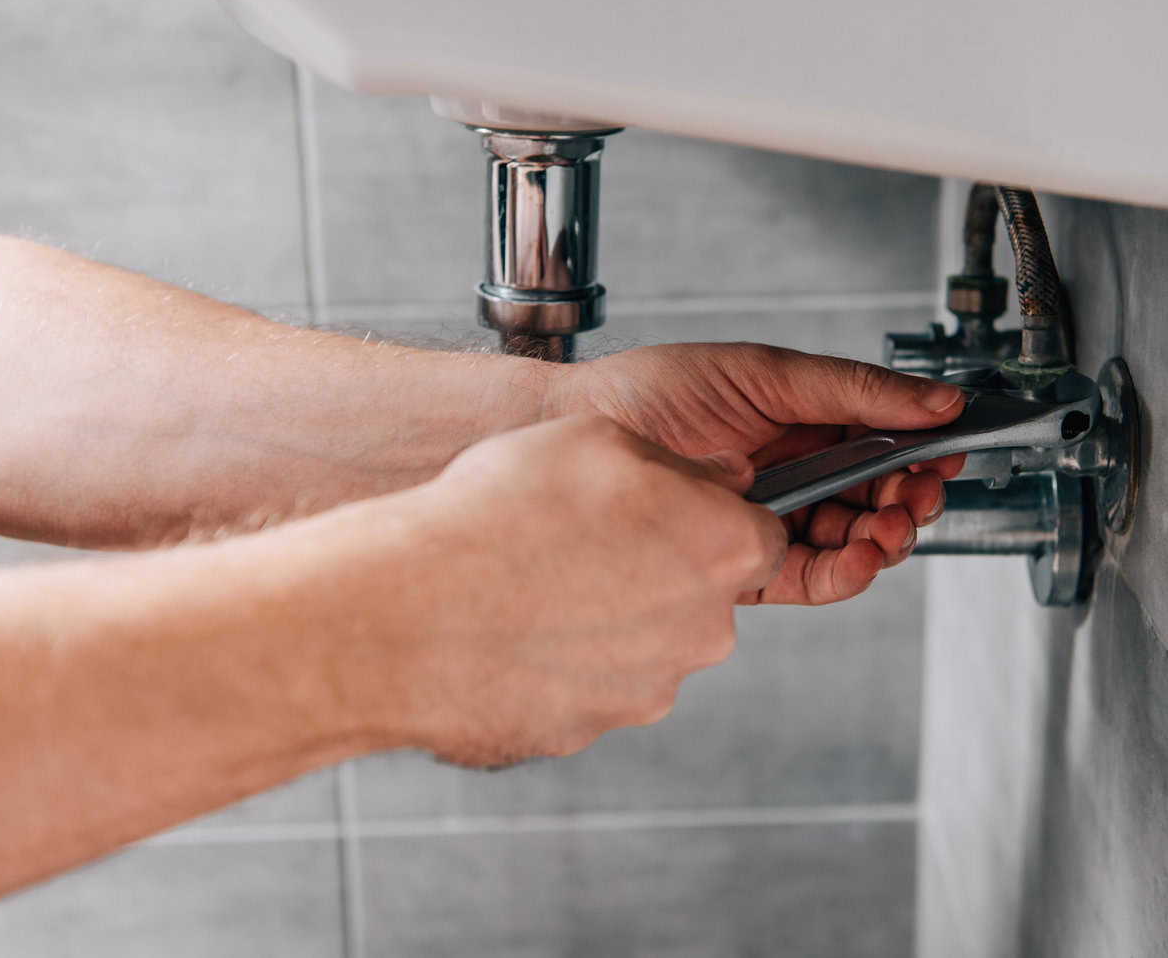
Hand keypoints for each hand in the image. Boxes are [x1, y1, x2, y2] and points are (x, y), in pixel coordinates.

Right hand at [336, 414, 786, 766]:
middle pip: (700, 595)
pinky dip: (558, 660)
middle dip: (657, 569)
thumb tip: (716, 480)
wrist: (409, 612)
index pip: (758, 536)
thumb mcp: (599, 438)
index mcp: (723, 551)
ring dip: (605, 615)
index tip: (665, 510)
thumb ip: (678, 463)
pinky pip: (586, 685)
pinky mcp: (588, 729)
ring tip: (532, 581)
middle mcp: (703, 630)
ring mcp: (648, 689)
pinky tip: (508, 627)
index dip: (709, 517)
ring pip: (644, 644)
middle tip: (583, 540)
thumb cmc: (502, 512)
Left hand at [551, 343, 965, 604]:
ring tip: (890, 526)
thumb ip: (854, 391)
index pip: (883, 444)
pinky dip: (846, 571)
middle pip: (877, 498)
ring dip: (885, 539)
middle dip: (910, 500)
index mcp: (803, 422)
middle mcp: (793, 474)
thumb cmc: (652, 391)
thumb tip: (935, 400)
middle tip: (920, 496)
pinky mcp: (747, 562)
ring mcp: (771, 519)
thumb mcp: (765, 373)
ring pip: (854, 542)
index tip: (949, 453)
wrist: (577, 432)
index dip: (922, 452)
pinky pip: (812, 577)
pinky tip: (861, 555)